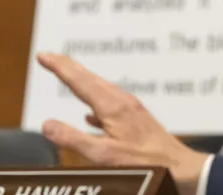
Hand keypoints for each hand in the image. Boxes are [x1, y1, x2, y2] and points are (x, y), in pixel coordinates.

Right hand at [36, 53, 209, 194]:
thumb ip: (74, 140)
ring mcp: (130, 109)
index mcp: (112, 107)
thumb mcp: (103, 155)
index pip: (79, 81)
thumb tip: (47, 124)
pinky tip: (89, 115)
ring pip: (101, 89)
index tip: (43, 56)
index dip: (59, 67)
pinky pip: (109, 104)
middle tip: (49, 57)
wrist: (179, 167)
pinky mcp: (136, 120)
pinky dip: (94, 103)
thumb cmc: (144, 163)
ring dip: (81, 81)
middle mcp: (122, 102)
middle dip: (68, 67)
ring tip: (67, 77)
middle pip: (90, 79)